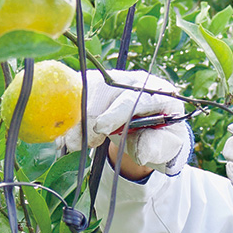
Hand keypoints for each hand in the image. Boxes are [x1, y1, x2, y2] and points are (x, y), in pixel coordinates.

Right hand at [55, 69, 190, 174]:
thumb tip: (141, 153)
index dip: (115, 112)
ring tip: (74, 141)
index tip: (100, 128)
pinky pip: (77, 91)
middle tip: (78, 143)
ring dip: (76, 116)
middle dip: (88, 116)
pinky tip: (67, 132)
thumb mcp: (165, 147)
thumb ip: (154, 148)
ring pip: (87, 89)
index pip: (134, 98)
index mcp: (158, 93)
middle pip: (105, 89)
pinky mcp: (97, 83)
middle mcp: (135, 81)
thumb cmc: (159, 138)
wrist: (149, 130)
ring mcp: (114, 79)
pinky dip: (68, 112)